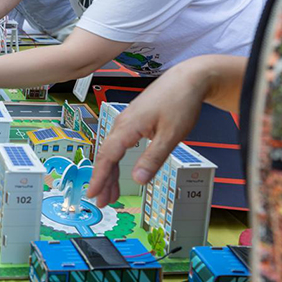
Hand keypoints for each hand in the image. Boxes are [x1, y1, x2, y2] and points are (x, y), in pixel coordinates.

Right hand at [87, 62, 209, 206]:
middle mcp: (121, 123)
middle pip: (106, 156)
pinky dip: (117, 161)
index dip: (99, 178)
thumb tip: (137, 180)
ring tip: (111, 193)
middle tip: (101, 202)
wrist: (187, 79)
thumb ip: (153, 158)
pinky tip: (120, 170)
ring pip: (112, 151)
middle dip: (102, 180)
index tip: (93, 194)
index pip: (107, 157)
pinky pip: (118, 144)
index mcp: (127, 127)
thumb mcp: (171, 135)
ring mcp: (125, 121)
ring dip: (110, 173)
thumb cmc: (180, 102)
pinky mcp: (132, 121)